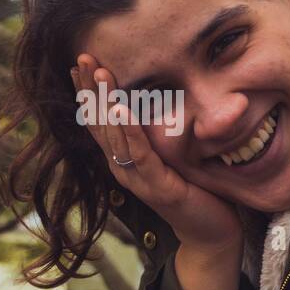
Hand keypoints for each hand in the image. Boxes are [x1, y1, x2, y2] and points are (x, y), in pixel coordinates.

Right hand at [72, 53, 242, 253]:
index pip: (99, 119)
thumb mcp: (171, 152)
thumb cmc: (193, 189)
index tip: (79, 61)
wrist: (210, 232)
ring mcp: (136, 178)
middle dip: (90, 88)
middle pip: (99, 122)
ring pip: (114, 134)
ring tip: (99, 73)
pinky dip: (129, 130)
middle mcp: (122, 167)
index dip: (87, 91)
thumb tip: (158, 92)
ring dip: (106, 101)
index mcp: (123, 157)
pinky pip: (139, 153)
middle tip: (83, 57)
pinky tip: (121, 109)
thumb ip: (158, 130)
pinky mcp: (156, 186)